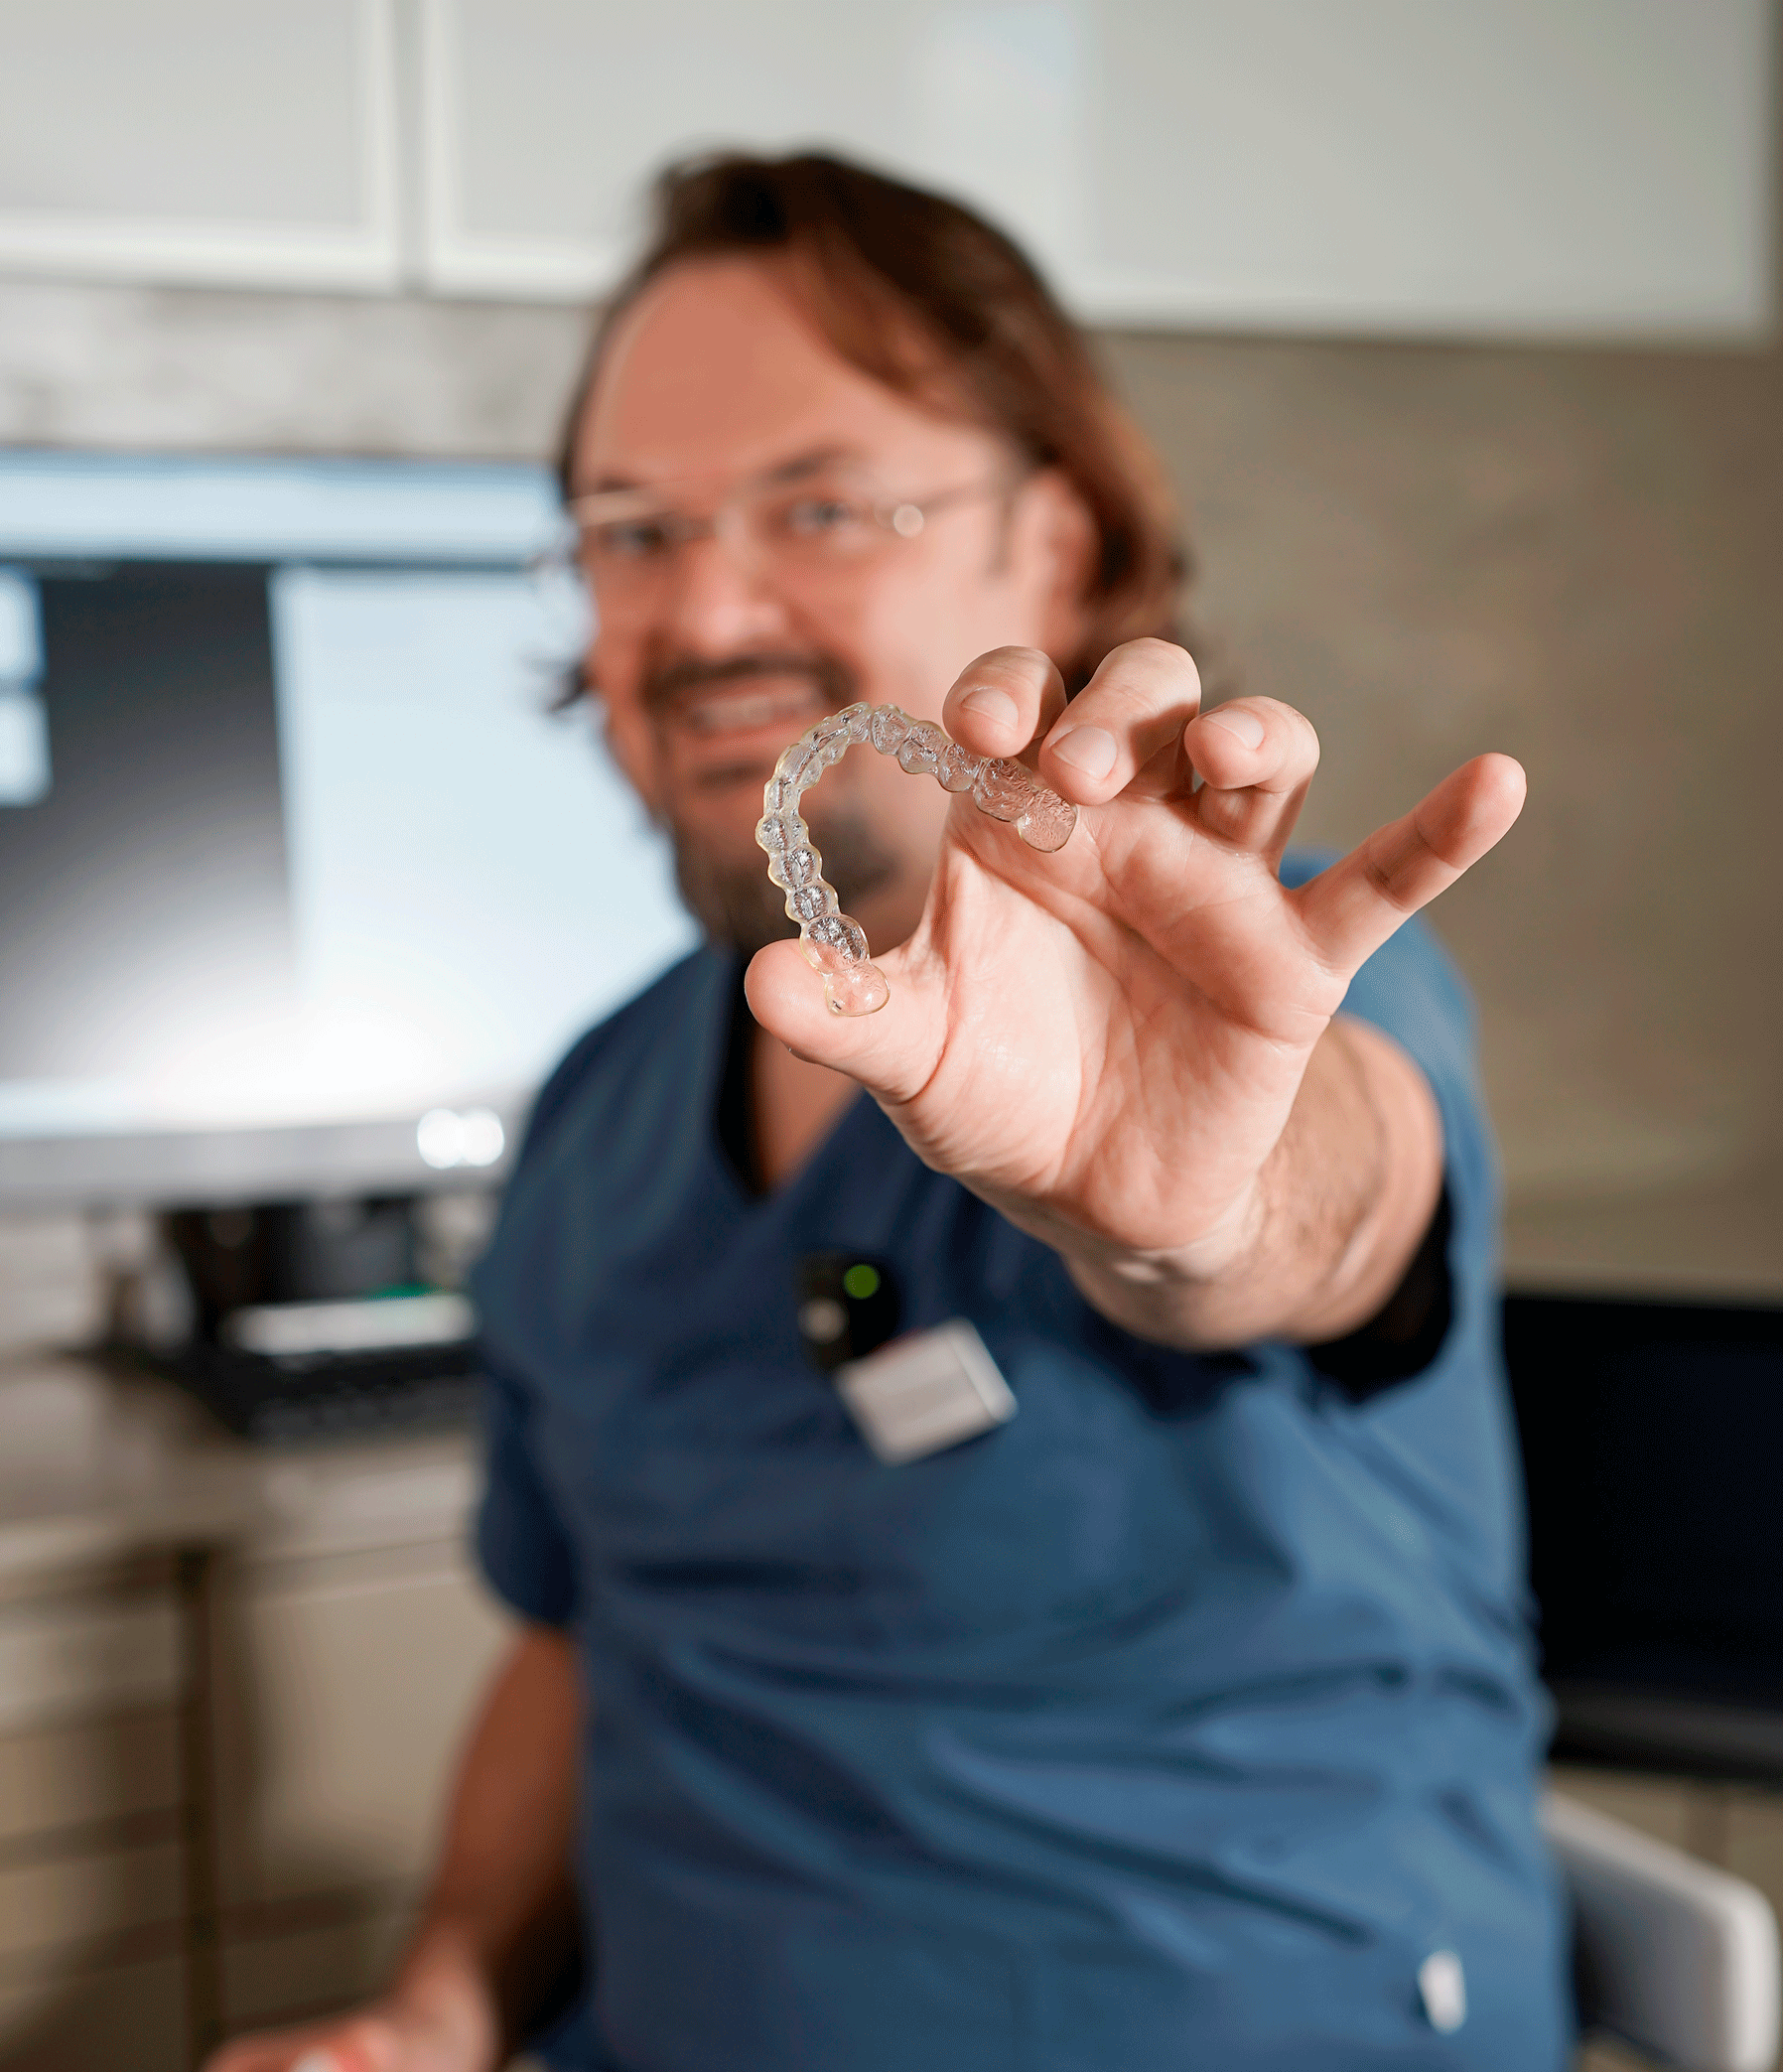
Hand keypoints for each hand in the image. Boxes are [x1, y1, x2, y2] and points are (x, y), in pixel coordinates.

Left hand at [746, 639, 1522, 1328]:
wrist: (1085, 1191)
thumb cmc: (994, 1093)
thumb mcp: (910, 1057)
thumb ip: (847, 1013)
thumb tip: (758, 984)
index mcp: (1019, 820)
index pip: (1019, 706)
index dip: (1007, 693)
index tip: (983, 729)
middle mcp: (1125, 823)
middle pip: (1148, 700)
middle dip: (1119, 706)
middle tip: (1075, 763)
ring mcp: (1218, 881)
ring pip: (1263, 758)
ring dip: (1251, 732)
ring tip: (1221, 753)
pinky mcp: (1294, 961)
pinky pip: (1384, 882)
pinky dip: (1443, 834)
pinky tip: (1500, 781)